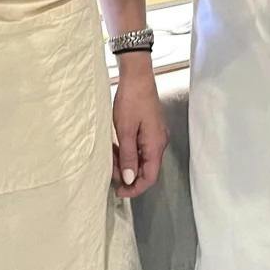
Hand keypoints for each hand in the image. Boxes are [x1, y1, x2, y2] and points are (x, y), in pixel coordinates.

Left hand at [111, 55, 166, 197]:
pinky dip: (128, 152)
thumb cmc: (131, 101)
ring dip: (127, 163)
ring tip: (110, 160)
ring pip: (142, 158)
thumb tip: (129, 179)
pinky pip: (140, 147)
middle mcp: (159, 142)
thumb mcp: (125, 131)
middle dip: (128, 175)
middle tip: (110, 173)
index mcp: (155, 145)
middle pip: (147, 169)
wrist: (137, 76)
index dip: (135, 188)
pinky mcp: (150, 128)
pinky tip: (116, 148)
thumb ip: (129, 157)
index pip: (150, 177)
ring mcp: (155, 135)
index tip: (119, 192)